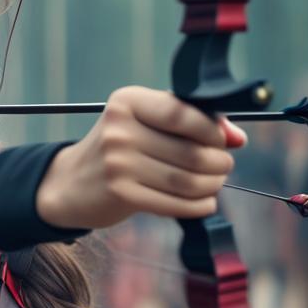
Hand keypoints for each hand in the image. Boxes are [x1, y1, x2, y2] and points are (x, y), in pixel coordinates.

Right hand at [36, 86, 245, 229]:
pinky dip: (199, 205)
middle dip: (219, 163)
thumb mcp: (144, 122)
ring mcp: (118, 163)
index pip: (183, 113)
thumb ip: (189, 121)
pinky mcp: (121, 193)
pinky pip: (175, 203)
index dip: (213, 130)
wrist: (70, 183)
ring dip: (212, 185)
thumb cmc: (118, 148)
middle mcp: (120, 130)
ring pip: (187, 180)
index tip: (225, 140)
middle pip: (191, 151)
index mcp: (127, 102)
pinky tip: (203, 202)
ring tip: (213, 184)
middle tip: (222, 167)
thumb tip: (237, 137)